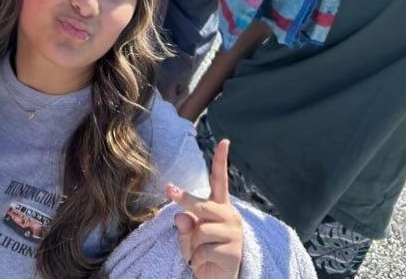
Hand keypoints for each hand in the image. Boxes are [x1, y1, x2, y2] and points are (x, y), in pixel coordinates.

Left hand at [167, 138, 242, 278]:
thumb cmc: (201, 253)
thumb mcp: (188, 237)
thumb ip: (185, 225)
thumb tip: (182, 216)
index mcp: (220, 208)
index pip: (220, 181)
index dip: (221, 161)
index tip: (223, 142)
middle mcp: (230, 216)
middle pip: (201, 205)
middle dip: (184, 200)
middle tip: (171, 189)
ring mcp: (234, 233)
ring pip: (199, 231)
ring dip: (192, 246)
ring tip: (200, 253)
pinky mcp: (233, 251)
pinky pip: (202, 250)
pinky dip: (197, 259)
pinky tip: (206, 263)